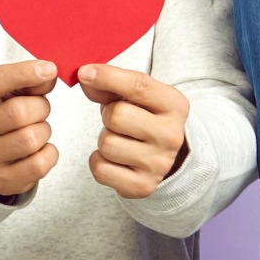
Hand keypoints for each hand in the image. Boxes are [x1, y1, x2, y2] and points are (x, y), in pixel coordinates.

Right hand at [0, 60, 59, 198]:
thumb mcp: (5, 92)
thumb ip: (26, 80)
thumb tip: (48, 74)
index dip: (25, 72)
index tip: (50, 69)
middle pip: (18, 112)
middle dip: (40, 106)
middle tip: (39, 108)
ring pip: (31, 138)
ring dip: (44, 130)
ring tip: (35, 129)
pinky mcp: (1, 180)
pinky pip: (40, 164)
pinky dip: (49, 153)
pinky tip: (39, 149)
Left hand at [78, 64, 190, 197]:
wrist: (165, 157)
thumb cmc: (144, 117)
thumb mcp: (136, 95)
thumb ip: (110, 84)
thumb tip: (84, 77)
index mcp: (175, 106)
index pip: (139, 85)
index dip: (107, 76)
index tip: (84, 72)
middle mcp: (171, 136)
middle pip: (116, 116)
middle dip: (107, 115)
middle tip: (117, 120)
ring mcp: (159, 164)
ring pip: (107, 144)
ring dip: (104, 139)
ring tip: (120, 139)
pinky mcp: (143, 186)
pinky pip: (100, 169)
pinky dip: (99, 161)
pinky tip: (115, 158)